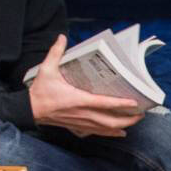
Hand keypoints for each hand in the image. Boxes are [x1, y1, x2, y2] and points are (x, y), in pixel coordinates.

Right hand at [27, 35, 145, 137]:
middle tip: (140, 114)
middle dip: (127, 119)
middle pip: (110, 120)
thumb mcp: (46, 70)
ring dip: (122, 126)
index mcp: (78, 100)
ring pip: (106, 128)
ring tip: (135, 121)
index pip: (104, 103)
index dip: (120, 104)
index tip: (134, 102)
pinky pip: (97, 132)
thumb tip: (62, 37)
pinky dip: (110, 133)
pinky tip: (119, 133)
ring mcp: (81, 122)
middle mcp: (82, 113)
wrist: (30, 110)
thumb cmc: (40, 91)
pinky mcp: (78, 126)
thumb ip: (55, 53)